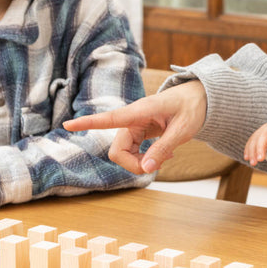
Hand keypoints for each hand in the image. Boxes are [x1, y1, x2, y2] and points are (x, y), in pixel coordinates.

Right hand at [63, 80, 207, 173]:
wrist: (199, 98)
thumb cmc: (192, 107)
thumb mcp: (182, 130)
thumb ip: (163, 149)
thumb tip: (146, 168)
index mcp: (140, 111)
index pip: (109, 118)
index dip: (88, 123)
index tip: (67, 124)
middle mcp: (132, 119)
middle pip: (117, 151)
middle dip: (133, 165)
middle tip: (157, 164)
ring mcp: (134, 127)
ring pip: (124, 154)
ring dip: (141, 163)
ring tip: (165, 157)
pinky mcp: (139, 132)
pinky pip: (133, 153)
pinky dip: (146, 159)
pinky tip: (163, 155)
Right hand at [243, 119, 266, 165]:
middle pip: (264, 135)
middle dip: (260, 147)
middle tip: (260, 160)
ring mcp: (263, 129)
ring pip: (255, 138)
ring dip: (252, 150)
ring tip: (253, 163)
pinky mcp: (258, 134)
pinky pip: (251, 140)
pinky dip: (248, 149)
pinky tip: (247, 158)